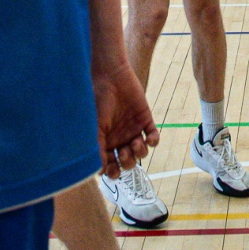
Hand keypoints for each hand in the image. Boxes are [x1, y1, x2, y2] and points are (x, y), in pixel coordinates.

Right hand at [91, 58, 159, 178]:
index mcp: (105, 143)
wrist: (111, 77)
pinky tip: (148, 139)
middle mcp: (119, 140)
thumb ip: (97, 148)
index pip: (110, 165)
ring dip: (139, 153)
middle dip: (127, 163)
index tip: (112, 171)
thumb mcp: (94, 126)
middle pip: (127, 163)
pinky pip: (153, 137)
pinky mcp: (145, 120)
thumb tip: (99, 172)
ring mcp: (133, 131)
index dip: (112, 172)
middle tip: (124, 154)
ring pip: (141, 153)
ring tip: (135, 142)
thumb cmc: (98, 100)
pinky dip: (154, 141)